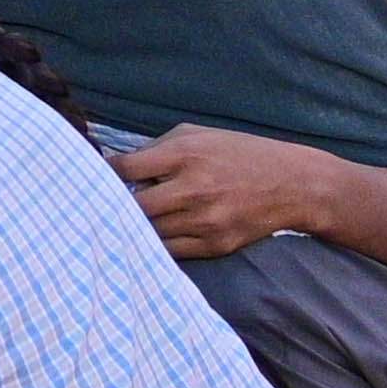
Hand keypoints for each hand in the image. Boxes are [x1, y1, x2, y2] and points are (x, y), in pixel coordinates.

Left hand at [109, 125, 333, 260]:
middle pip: (131, 206)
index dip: (103, 174)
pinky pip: (169, 252)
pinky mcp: (214, 246)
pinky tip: (149, 236)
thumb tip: (116, 166)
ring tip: (127, 220)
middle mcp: (193, 189)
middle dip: (114, 205)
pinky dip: (154, 245)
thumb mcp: (197, 135)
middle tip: (105, 205)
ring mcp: (204, 221)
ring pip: (147, 233)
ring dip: (133, 227)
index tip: (93, 178)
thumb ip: (155, 148)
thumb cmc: (239, 153)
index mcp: (185, 155)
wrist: (294, 184)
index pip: (124, 168)